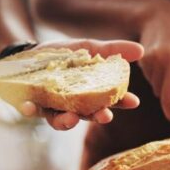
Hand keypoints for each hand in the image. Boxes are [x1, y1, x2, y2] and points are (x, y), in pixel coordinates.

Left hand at [19, 39, 143, 129]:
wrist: (28, 55)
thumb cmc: (62, 55)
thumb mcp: (87, 47)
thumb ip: (110, 50)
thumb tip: (141, 50)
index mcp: (89, 93)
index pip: (109, 99)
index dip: (122, 102)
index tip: (134, 101)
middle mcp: (73, 105)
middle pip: (88, 115)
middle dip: (97, 117)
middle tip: (105, 116)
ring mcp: (53, 108)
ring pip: (61, 120)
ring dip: (66, 122)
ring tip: (71, 119)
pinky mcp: (32, 106)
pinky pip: (32, 110)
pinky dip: (30, 109)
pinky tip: (29, 106)